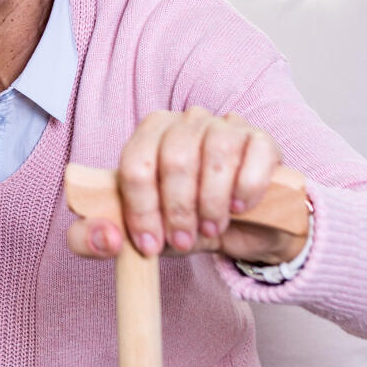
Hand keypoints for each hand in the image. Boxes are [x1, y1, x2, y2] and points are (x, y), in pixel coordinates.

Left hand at [65, 108, 304, 265]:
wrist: (247, 230)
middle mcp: (185, 122)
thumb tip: (105, 237)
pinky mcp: (260, 139)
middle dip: (178, 210)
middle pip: (175, 159)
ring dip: (212, 203)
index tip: (150, 244)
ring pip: (215, 155)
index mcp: (149, 135)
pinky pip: (254, 156)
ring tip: (211, 228)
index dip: (141, 208)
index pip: (136, 163)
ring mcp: (224, 126)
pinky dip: (246, 189)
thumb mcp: (148, 235)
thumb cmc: (190, 223)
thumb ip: (107, 237)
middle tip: (184, 240)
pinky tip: (239, 208)